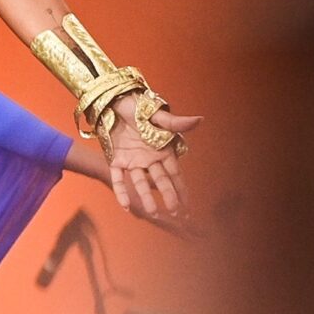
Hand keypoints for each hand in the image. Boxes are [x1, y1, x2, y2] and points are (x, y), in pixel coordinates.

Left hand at [104, 95, 201, 224]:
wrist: (114, 101)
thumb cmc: (138, 106)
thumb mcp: (157, 115)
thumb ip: (175, 122)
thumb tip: (199, 119)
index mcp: (161, 149)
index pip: (174, 173)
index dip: (181, 189)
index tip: (188, 206)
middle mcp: (148, 158)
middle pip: (160, 180)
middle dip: (168, 196)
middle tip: (175, 212)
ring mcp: (132, 160)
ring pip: (140, 182)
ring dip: (146, 196)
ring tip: (152, 212)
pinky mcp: (116, 159)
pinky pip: (119, 178)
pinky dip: (121, 191)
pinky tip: (125, 206)